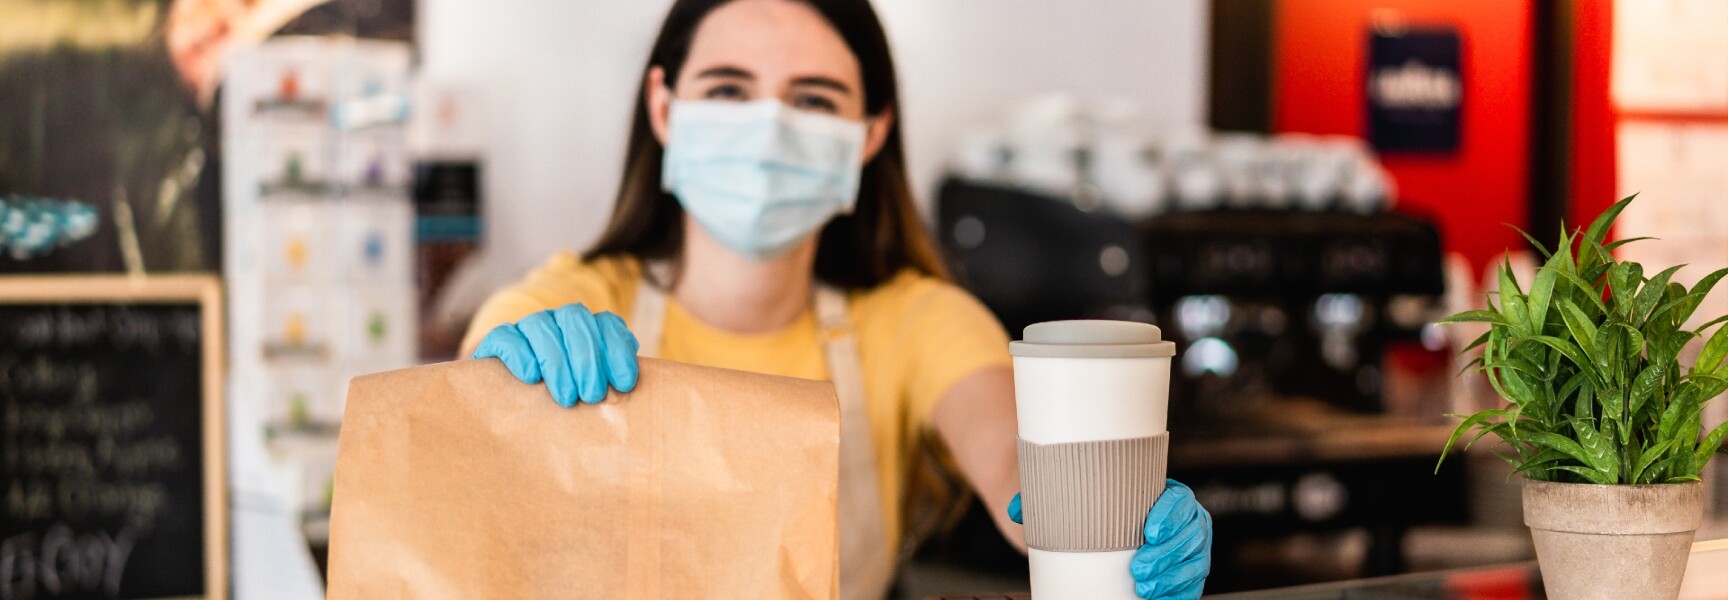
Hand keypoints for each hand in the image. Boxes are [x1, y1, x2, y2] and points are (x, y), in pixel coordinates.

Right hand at [471, 303, 639, 406]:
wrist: (512, 404)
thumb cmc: (567, 398)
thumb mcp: (591, 390)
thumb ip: (608, 382)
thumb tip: (625, 388)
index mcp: (588, 327)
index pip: (607, 323)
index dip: (618, 350)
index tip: (624, 384)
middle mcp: (559, 320)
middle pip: (575, 320)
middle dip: (588, 358)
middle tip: (592, 395)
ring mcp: (527, 326)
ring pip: (541, 327)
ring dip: (557, 362)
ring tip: (567, 397)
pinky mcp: (498, 340)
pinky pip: (506, 336)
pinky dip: (520, 354)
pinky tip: (531, 377)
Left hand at [1005, 479, 1211, 599]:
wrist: (1108, 526)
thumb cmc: (1096, 509)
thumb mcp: (1075, 500)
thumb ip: (1046, 501)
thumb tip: (1016, 511)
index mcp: (1165, 493)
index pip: (1179, 500)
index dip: (1171, 515)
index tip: (1149, 531)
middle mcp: (1185, 519)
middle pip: (1189, 535)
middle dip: (1167, 556)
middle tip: (1136, 571)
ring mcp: (1190, 547)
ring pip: (1193, 562)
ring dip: (1173, 578)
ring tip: (1144, 589)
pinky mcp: (1187, 572)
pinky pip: (1192, 584)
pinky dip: (1180, 592)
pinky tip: (1160, 598)